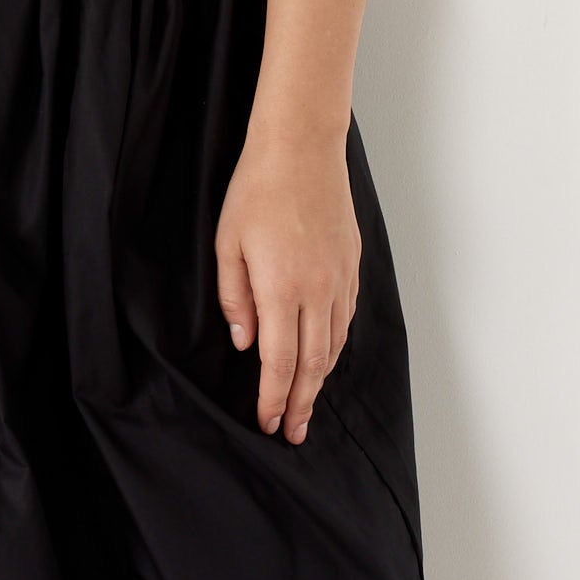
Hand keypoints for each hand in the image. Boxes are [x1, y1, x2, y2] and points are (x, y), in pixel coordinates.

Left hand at [214, 128, 360, 443]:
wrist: (301, 147)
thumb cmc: (257, 189)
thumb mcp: (228, 242)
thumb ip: (234, 297)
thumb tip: (244, 341)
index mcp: (281, 288)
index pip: (280, 362)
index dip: (274, 398)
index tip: (268, 422)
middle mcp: (317, 291)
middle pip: (312, 365)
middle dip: (301, 403)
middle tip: (292, 432)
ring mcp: (339, 278)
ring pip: (334, 345)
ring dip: (320, 379)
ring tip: (307, 402)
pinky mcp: (352, 264)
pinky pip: (346, 318)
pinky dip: (335, 346)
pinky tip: (325, 354)